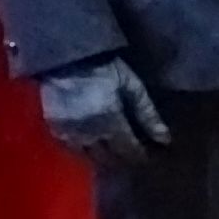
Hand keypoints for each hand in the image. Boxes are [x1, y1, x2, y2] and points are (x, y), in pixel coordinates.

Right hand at [38, 54, 169, 163]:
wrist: (67, 58)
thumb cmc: (105, 69)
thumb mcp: (132, 86)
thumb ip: (147, 114)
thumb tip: (164, 139)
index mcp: (110, 122)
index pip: (128, 150)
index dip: (139, 156)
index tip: (149, 157)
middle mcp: (89, 133)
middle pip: (108, 158)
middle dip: (123, 160)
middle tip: (133, 158)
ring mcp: (68, 132)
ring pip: (89, 157)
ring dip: (104, 159)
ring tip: (115, 156)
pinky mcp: (54, 128)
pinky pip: (71, 149)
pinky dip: (84, 152)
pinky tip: (93, 149)